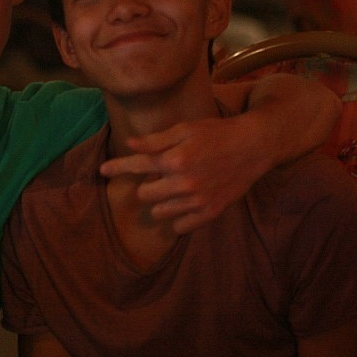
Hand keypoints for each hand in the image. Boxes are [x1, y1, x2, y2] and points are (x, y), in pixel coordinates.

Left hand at [100, 116, 272, 233]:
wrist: (253, 146)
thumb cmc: (217, 133)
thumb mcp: (185, 129)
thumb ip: (156, 140)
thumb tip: (129, 144)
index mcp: (175, 160)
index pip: (136, 166)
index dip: (116, 167)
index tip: (102, 170)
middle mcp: (183, 183)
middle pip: (144, 194)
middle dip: (147, 184)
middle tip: (160, 174)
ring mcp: (197, 201)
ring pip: (159, 212)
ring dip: (160, 201)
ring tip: (173, 188)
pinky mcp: (210, 213)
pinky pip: (180, 227)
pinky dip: (177, 217)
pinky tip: (183, 203)